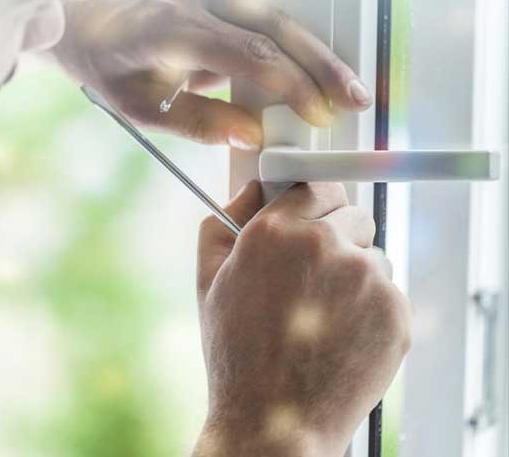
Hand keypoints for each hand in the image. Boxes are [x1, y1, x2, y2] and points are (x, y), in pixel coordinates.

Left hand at [52, 0, 372, 149]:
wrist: (79, 9)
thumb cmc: (105, 63)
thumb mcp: (139, 107)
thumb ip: (197, 123)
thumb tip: (253, 137)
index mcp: (169, 26)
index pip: (247, 53)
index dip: (291, 84)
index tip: (319, 114)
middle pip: (274, 26)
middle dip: (320, 64)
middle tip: (356, 98)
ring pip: (275, 12)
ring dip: (312, 49)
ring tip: (343, 87)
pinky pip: (261, 7)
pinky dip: (287, 37)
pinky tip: (310, 66)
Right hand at [193, 182, 410, 456]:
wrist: (275, 419)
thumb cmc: (237, 352)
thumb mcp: (208, 280)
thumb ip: (223, 222)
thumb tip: (251, 190)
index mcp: (274, 231)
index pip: (314, 184)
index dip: (314, 203)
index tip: (313, 216)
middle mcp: (324, 244)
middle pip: (352, 213)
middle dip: (337, 235)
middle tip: (314, 274)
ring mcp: (366, 278)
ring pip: (373, 256)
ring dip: (355, 275)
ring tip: (322, 316)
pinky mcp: (396, 312)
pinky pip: (389, 294)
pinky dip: (371, 310)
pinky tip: (340, 337)